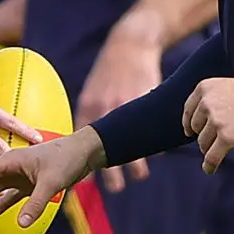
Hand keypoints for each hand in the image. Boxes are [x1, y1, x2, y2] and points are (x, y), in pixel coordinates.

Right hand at [0, 125, 103, 227]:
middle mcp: (12, 166)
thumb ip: (35, 204)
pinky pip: (11, 194)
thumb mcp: (51, 182)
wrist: (86, 152)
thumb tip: (21, 224)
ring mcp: (20, 174)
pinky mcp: (30, 182)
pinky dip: (2, 203)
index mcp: (11, 160)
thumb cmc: (68, 158)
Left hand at [78, 15, 164, 190]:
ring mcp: (128, 103)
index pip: (85, 142)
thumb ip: (89, 116)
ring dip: (136, 161)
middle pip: (109, 146)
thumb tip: (79, 144)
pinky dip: (153, 141)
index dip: (86, 163)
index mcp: (89, 106)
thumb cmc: (109, 73)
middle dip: (112, 170)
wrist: (131, 44)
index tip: (88, 184)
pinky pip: (150, 128)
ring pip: (133, 142)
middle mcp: (106, 106)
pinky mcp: (147, 99)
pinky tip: (155, 152)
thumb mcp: (93, 92)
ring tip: (139, 175)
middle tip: (116, 189)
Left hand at [181, 77, 233, 170]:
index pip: (188, 111)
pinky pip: (212, 156)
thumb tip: (202, 122)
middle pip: (196, 129)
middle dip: (205, 135)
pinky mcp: (227, 137)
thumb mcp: (224, 86)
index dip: (188, 124)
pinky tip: (209, 169)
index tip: (189, 131)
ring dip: (210, 148)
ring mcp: (216, 122)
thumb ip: (211, 99)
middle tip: (217, 138)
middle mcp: (206, 104)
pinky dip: (209, 165)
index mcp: (204, 90)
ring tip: (220, 148)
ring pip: (203, 143)